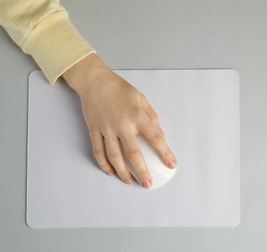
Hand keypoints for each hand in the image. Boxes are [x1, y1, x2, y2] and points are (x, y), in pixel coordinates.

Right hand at [62, 54, 176, 187]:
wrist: (95, 82)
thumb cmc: (120, 89)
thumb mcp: (141, 99)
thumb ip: (152, 117)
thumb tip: (161, 135)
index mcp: (137, 116)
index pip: (155, 138)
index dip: (165, 153)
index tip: (171, 164)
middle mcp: (123, 125)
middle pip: (134, 154)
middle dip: (142, 171)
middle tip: (148, 184)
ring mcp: (107, 129)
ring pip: (114, 156)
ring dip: (122, 172)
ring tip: (130, 181)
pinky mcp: (94, 130)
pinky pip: (98, 151)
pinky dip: (104, 164)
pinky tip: (111, 172)